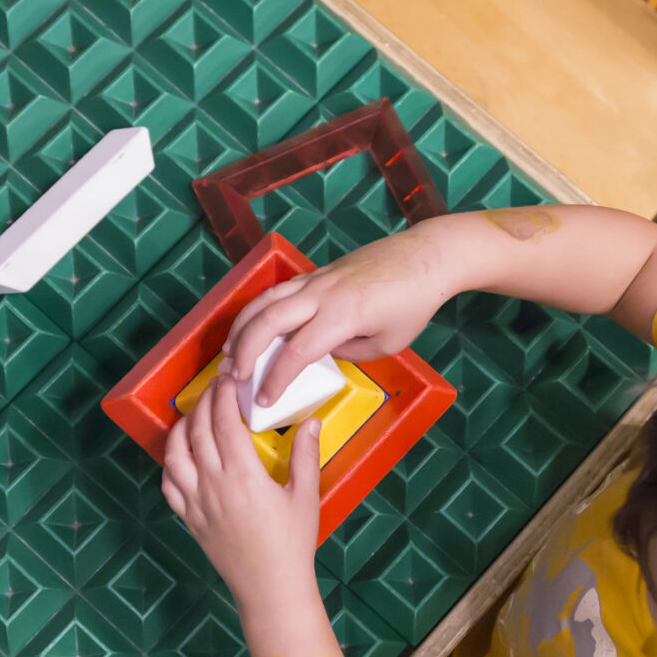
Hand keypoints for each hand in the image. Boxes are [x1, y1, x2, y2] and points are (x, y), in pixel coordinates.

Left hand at [162, 372, 322, 609]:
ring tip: (196, 415)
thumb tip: (310, 421)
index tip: (228, 379)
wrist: (270, 588)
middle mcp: (213, 485)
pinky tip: (181, 453)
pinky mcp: (189, 519)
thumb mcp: (305, 497)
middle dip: (205, 403)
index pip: (225, 423)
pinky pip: (169, 484)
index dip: (224, 396)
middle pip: (199, 431)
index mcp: (244, 476)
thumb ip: (305, 456)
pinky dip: (170, 462)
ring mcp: (196, 503)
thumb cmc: (292, 544)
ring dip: (182, 428)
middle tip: (215, 387)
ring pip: (175, 454)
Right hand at [224, 227, 449, 408]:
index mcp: (343, 315)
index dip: (276, 379)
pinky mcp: (317, 272)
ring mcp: (317, 278)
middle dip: (245, 351)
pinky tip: (251, 327)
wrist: (426, 257)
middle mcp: (322, 293)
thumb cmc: (413, 303)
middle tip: (233, 377)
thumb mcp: (387, 343)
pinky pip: (278, 291)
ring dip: (242, 327)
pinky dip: (258, 310)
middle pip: (268, 320)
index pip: (297, 352)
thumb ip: (349, 352)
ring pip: (265, 299)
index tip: (265, 400)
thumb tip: (323, 353)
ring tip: (229, 353)